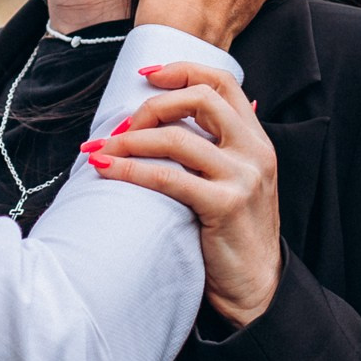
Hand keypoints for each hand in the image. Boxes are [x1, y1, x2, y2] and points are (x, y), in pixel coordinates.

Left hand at [84, 62, 281, 327]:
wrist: (258, 289)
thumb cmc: (236, 235)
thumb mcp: (240, 180)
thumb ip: (219, 148)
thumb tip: (176, 120)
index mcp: (257, 140)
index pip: (223, 82)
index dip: (182, 71)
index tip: (147, 75)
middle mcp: (255, 151)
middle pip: (200, 98)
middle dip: (153, 105)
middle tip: (122, 126)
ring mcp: (243, 177)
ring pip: (177, 138)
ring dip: (130, 140)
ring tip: (102, 149)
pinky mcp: (225, 206)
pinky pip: (168, 177)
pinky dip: (130, 170)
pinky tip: (107, 170)